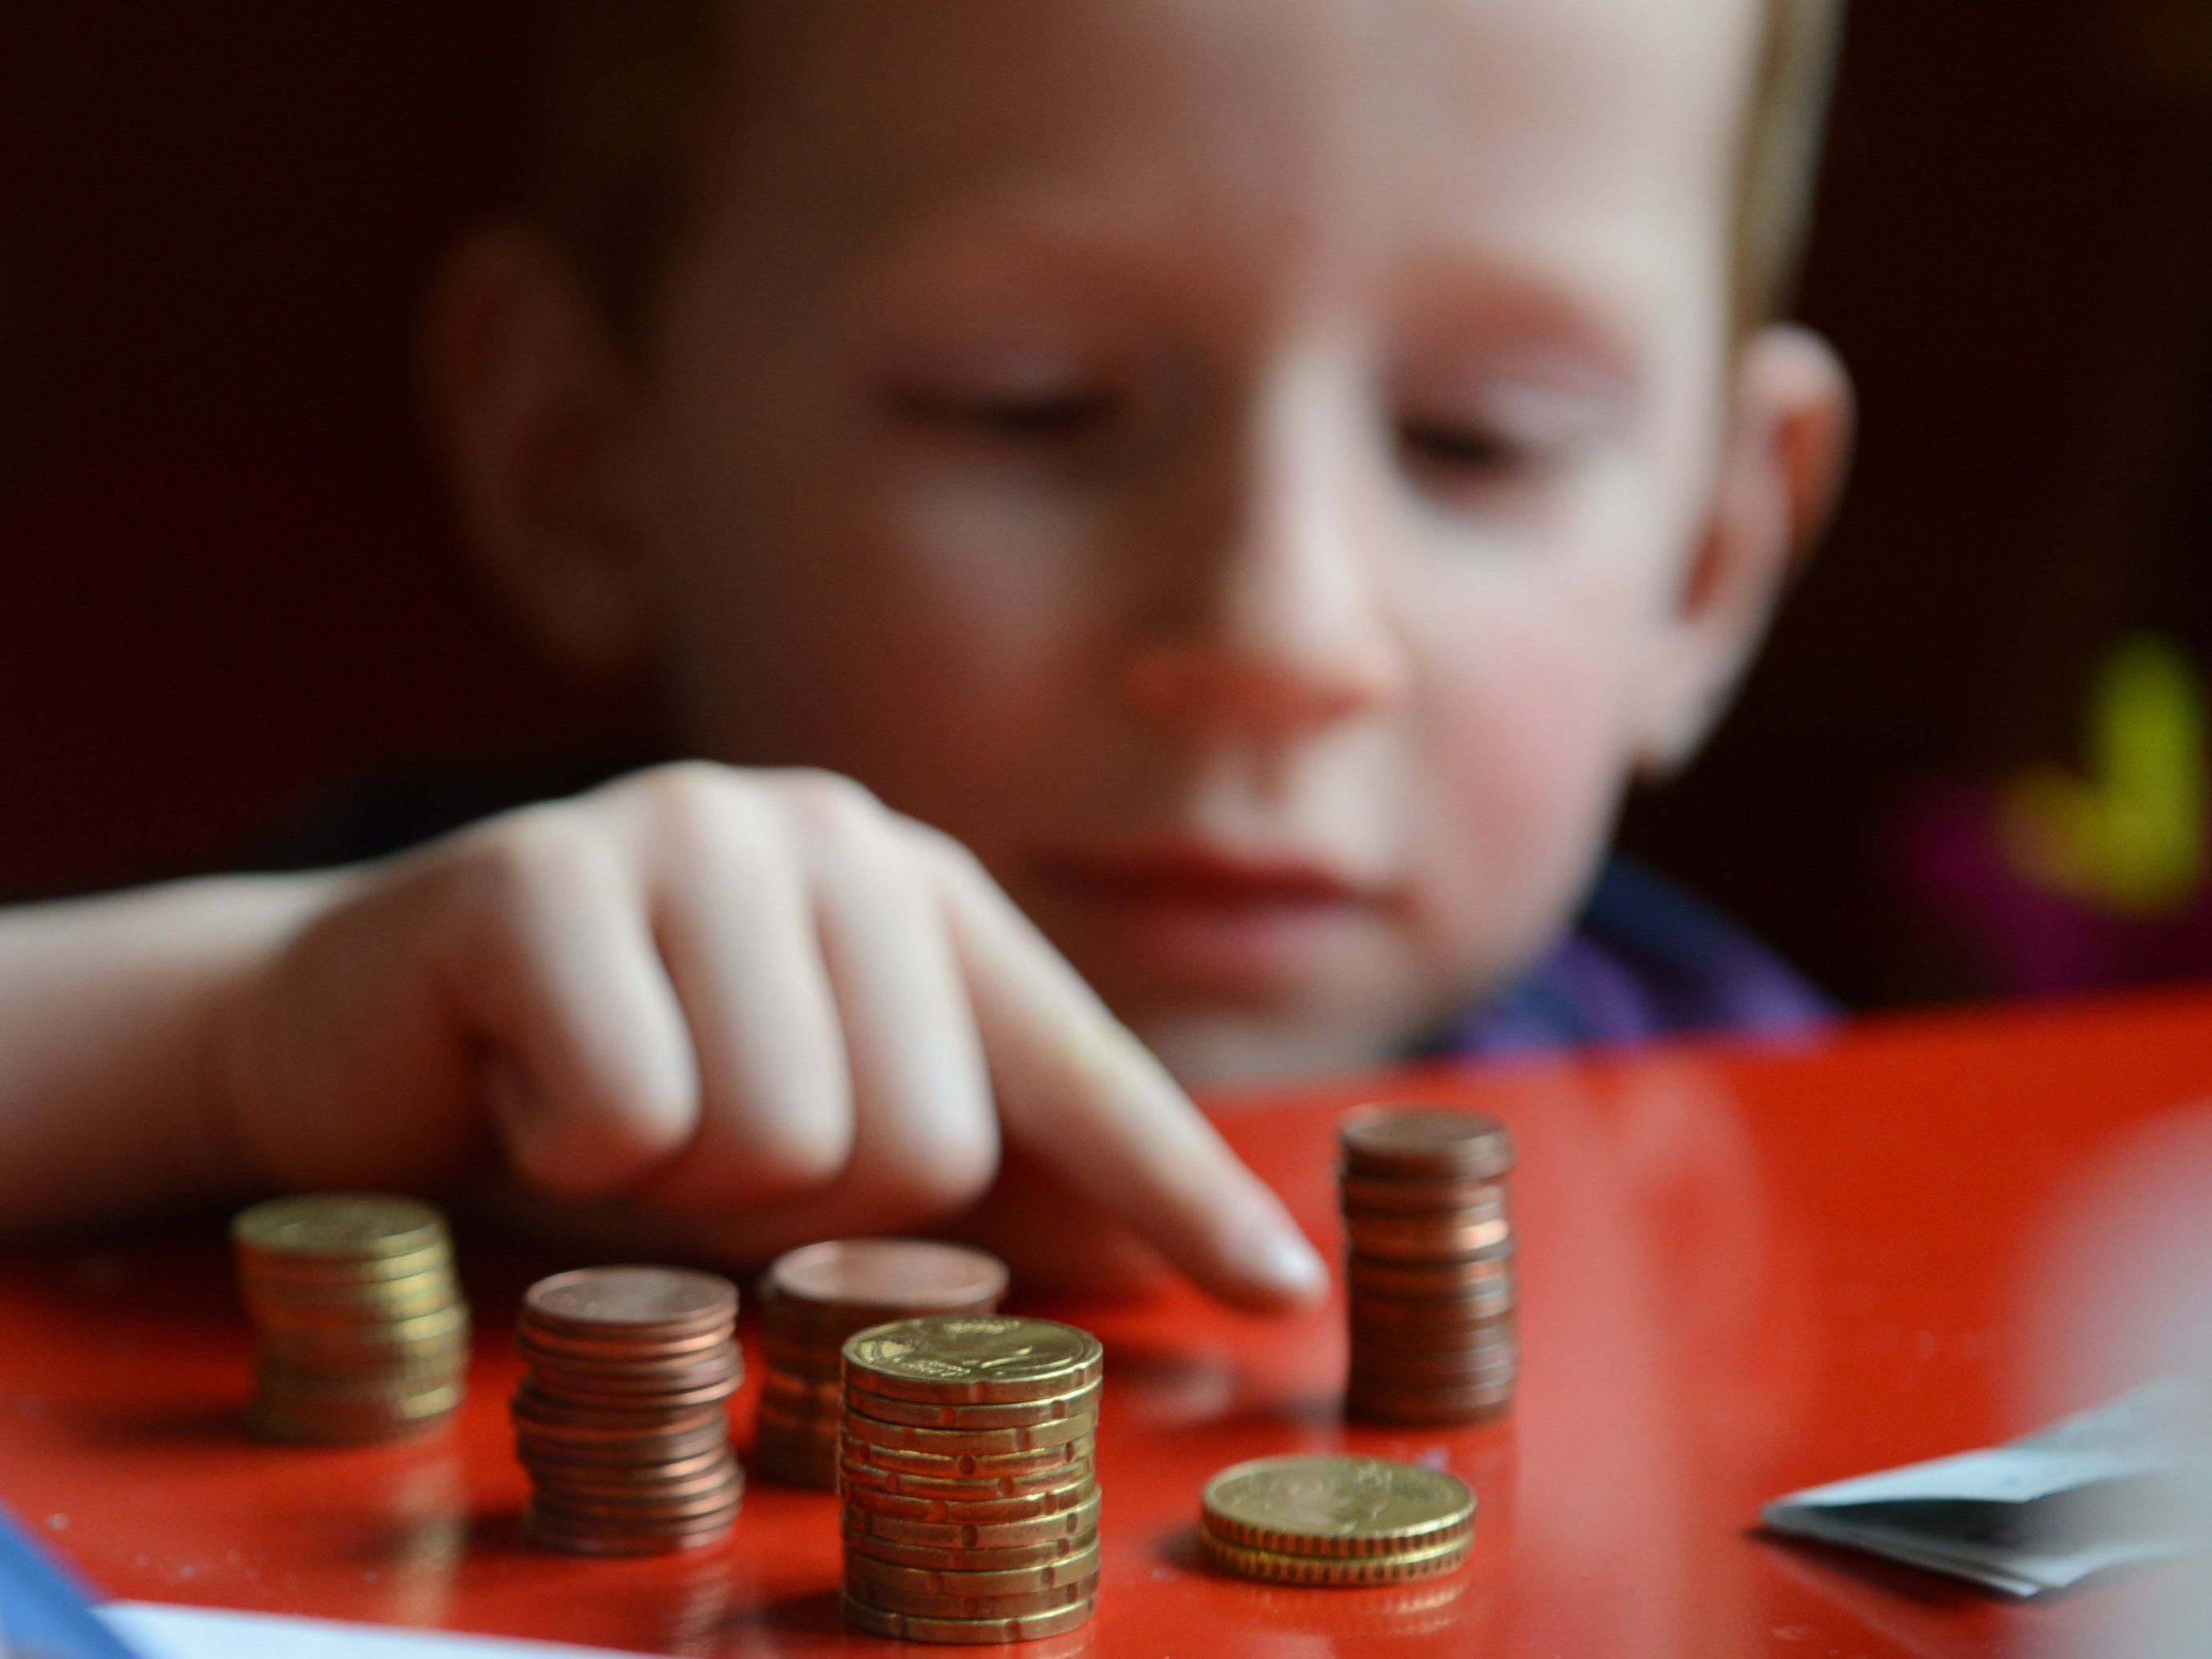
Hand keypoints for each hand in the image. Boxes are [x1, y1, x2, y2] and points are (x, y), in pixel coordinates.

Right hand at [218, 763, 1325, 1309]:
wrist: (365, 1027)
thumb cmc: (610, 1092)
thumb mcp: (801, 1141)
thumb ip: (965, 1181)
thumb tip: (1156, 1261)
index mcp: (917, 893)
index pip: (1076, 1063)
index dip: (1175, 1188)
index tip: (1279, 1289)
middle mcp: (825, 834)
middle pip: (922, 1144)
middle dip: (797, 1206)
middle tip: (697, 1146)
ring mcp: (684, 833)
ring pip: (781, 1138)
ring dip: (680, 1188)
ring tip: (612, 1105)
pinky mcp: (540, 873)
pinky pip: (630, 1114)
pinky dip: (568, 1146)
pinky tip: (522, 1080)